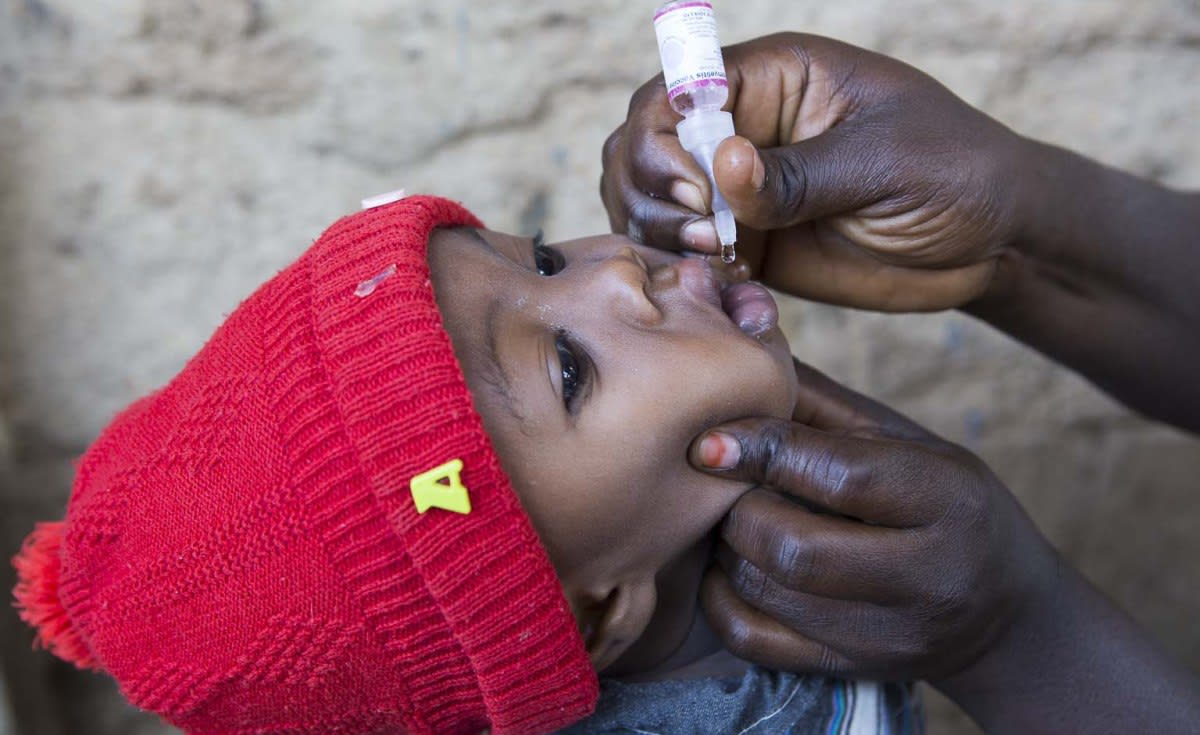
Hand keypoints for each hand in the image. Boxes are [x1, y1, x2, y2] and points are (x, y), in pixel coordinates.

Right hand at [601, 33, 1029, 310]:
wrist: (992, 240)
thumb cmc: (955, 171)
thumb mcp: (882, 163)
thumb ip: (799, 174)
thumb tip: (722, 166)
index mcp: (773, 79)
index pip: (677, 89)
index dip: (662, 138)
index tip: (696, 191)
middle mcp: (743, 128)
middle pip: (642, 143)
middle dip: (649, 190)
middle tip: (707, 235)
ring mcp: (740, 189)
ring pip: (651, 201)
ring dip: (659, 233)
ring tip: (716, 260)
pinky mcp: (749, 243)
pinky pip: (687, 254)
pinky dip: (684, 272)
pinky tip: (722, 287)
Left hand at [691, 360, 1057, 679]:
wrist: (1006, 615)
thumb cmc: (947, 506)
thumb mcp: (912, 444)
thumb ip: (827, 406)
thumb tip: (743, 351)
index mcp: (947, 499)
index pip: (842, 474)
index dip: (763, 450)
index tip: (711, 438)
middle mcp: (927, 575)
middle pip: (793, 545)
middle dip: (737, 508)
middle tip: (721, 485)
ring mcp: (889, 635)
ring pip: (767, 592)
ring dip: (726, 549)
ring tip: (728, 519)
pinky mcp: (853, 670)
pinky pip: (756, 642)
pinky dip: (721, 600)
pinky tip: (728, 569)